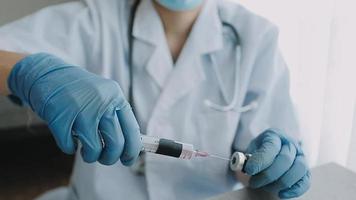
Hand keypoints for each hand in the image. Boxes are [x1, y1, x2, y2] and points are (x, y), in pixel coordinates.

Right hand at [8, 53, 140, 165]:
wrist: (49, 74)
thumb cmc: (80, 91)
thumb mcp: (105, 96)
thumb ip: (116, 116)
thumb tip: (130, 146)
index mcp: (115, 96)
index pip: (132, 130)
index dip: (132, 150)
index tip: (128, 159)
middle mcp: (101, 101)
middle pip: (115, 142)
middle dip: (110, 158)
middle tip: (104, 158)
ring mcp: (80, 108)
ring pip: (94, 148)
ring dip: (91, 156)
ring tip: (87, 152)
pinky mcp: (60, 116)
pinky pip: (69, 146)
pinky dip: (70, 148)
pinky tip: (70, 141)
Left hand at [244, 130, 310, 198]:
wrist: (271, 154)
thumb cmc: (259, 152)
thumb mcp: (251, 150)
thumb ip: (247, 158)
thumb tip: (243, 167)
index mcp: (274, 136)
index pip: (270, 147)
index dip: (261, 160)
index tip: (250, 170)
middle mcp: (290, 144)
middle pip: (285, 159)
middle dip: (268, 175)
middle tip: (254, 183)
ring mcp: (301, 157)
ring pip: (298, 169)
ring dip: (280, 182)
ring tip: (266, 187)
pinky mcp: (306, 171)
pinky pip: (305, 182)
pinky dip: (294, 190)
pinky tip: (281, 194)